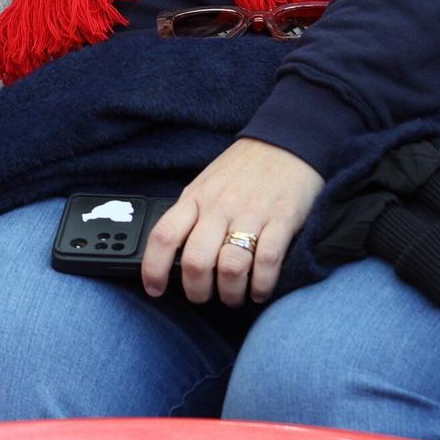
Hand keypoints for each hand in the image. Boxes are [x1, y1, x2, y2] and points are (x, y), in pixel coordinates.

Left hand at [141, 137, 324, 307]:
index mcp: (195, 197)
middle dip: (197, 291)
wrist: (286, 142)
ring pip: (230, 267)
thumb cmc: (242, 169)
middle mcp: (219, 206)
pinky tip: (259, 290)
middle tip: (204, 296)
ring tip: (234, 296)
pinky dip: (261, 285)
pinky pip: (267, 262)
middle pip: (196, 261)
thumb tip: (173, 255)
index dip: (153, 268)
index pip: (164, 235)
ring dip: (230, 293)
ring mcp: (251, 213)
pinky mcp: (282, 219)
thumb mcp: (205, 184)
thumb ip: (191, 214)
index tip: (154, 289)